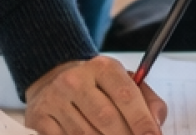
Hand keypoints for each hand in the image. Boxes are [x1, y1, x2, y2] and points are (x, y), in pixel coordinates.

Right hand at [26, 57, 168, 134]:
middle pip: (106, 119)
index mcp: (102, 67)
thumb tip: (155, 124)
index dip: (142, 122)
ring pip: (85, 134)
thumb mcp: (124, 83)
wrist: (53, 80)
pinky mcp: (39, 117)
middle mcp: (75, 80)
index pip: (126, 96)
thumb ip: (148, 102)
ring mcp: (55, 99)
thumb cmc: (97, 88)